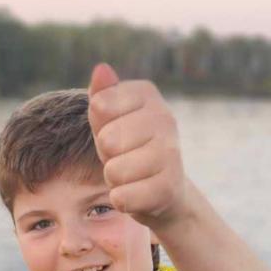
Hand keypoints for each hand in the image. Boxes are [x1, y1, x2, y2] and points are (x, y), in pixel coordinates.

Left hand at [88, 63, 187, 229]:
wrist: (164, 191)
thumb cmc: (130, 149)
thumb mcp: (110, 121)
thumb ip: (103, 96)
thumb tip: (101, 70)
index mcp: (147, 94)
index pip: (99, 107)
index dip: (100, 128)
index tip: (117, 133)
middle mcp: (165, 118)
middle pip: (106, 141)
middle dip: (108, 157)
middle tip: (125, 159)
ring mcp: (171, 153)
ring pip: (114, 171)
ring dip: (115, 180)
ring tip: (132, 176)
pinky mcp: (168, 188)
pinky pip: (123, 197)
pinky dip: (123, 200)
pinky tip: (138, 195)